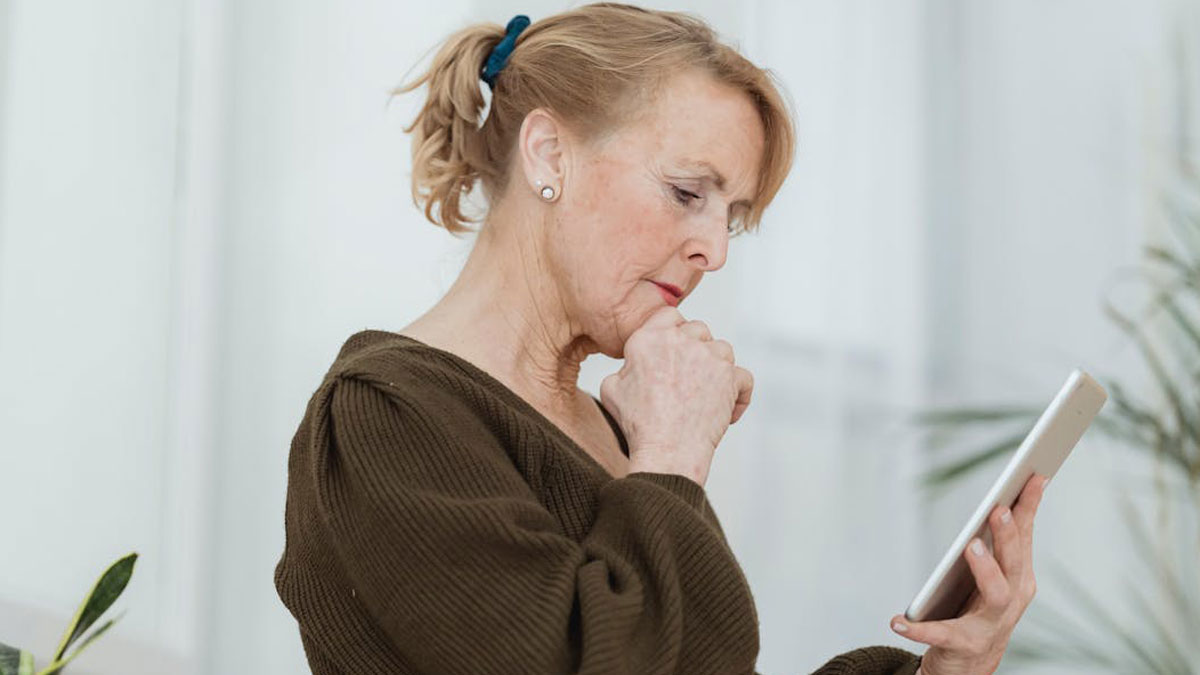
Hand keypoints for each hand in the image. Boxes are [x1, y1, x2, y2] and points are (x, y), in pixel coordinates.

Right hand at [599, 306, 753, 485]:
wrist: (667, 451)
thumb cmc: (638, 424)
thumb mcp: (611, 388)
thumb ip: (625, 367)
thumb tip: (634, 366)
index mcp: (650, 338)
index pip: (669, 315)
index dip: (672, 332)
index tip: (671, 351)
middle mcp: (682, 341)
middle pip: (698, 330)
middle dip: (694, 349)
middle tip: (686, 377)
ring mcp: (711, 357)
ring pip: (722, 350)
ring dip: (716, 367)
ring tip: (704, 392)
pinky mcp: (732, 378)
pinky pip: (743, 377)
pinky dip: (738, 393)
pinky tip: (726, 407)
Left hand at [890, 473, 1048, 674]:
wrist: (972, 664)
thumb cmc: (981, 608)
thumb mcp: (995, 573)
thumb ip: (1000, 542)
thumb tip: (1003, 498)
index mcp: (1018, 577)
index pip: (1026, 535)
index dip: (1030, 506)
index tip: (1034, 476)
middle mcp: (1011, 599)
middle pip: (1014, 564)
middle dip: (1008, 536)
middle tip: (998, 509)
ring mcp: (990, 624)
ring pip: (996, 594)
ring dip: (985, 569)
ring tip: (969, 547)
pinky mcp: (963, 644)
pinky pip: (941, 635)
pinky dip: (919, 629)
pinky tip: (896, 621)